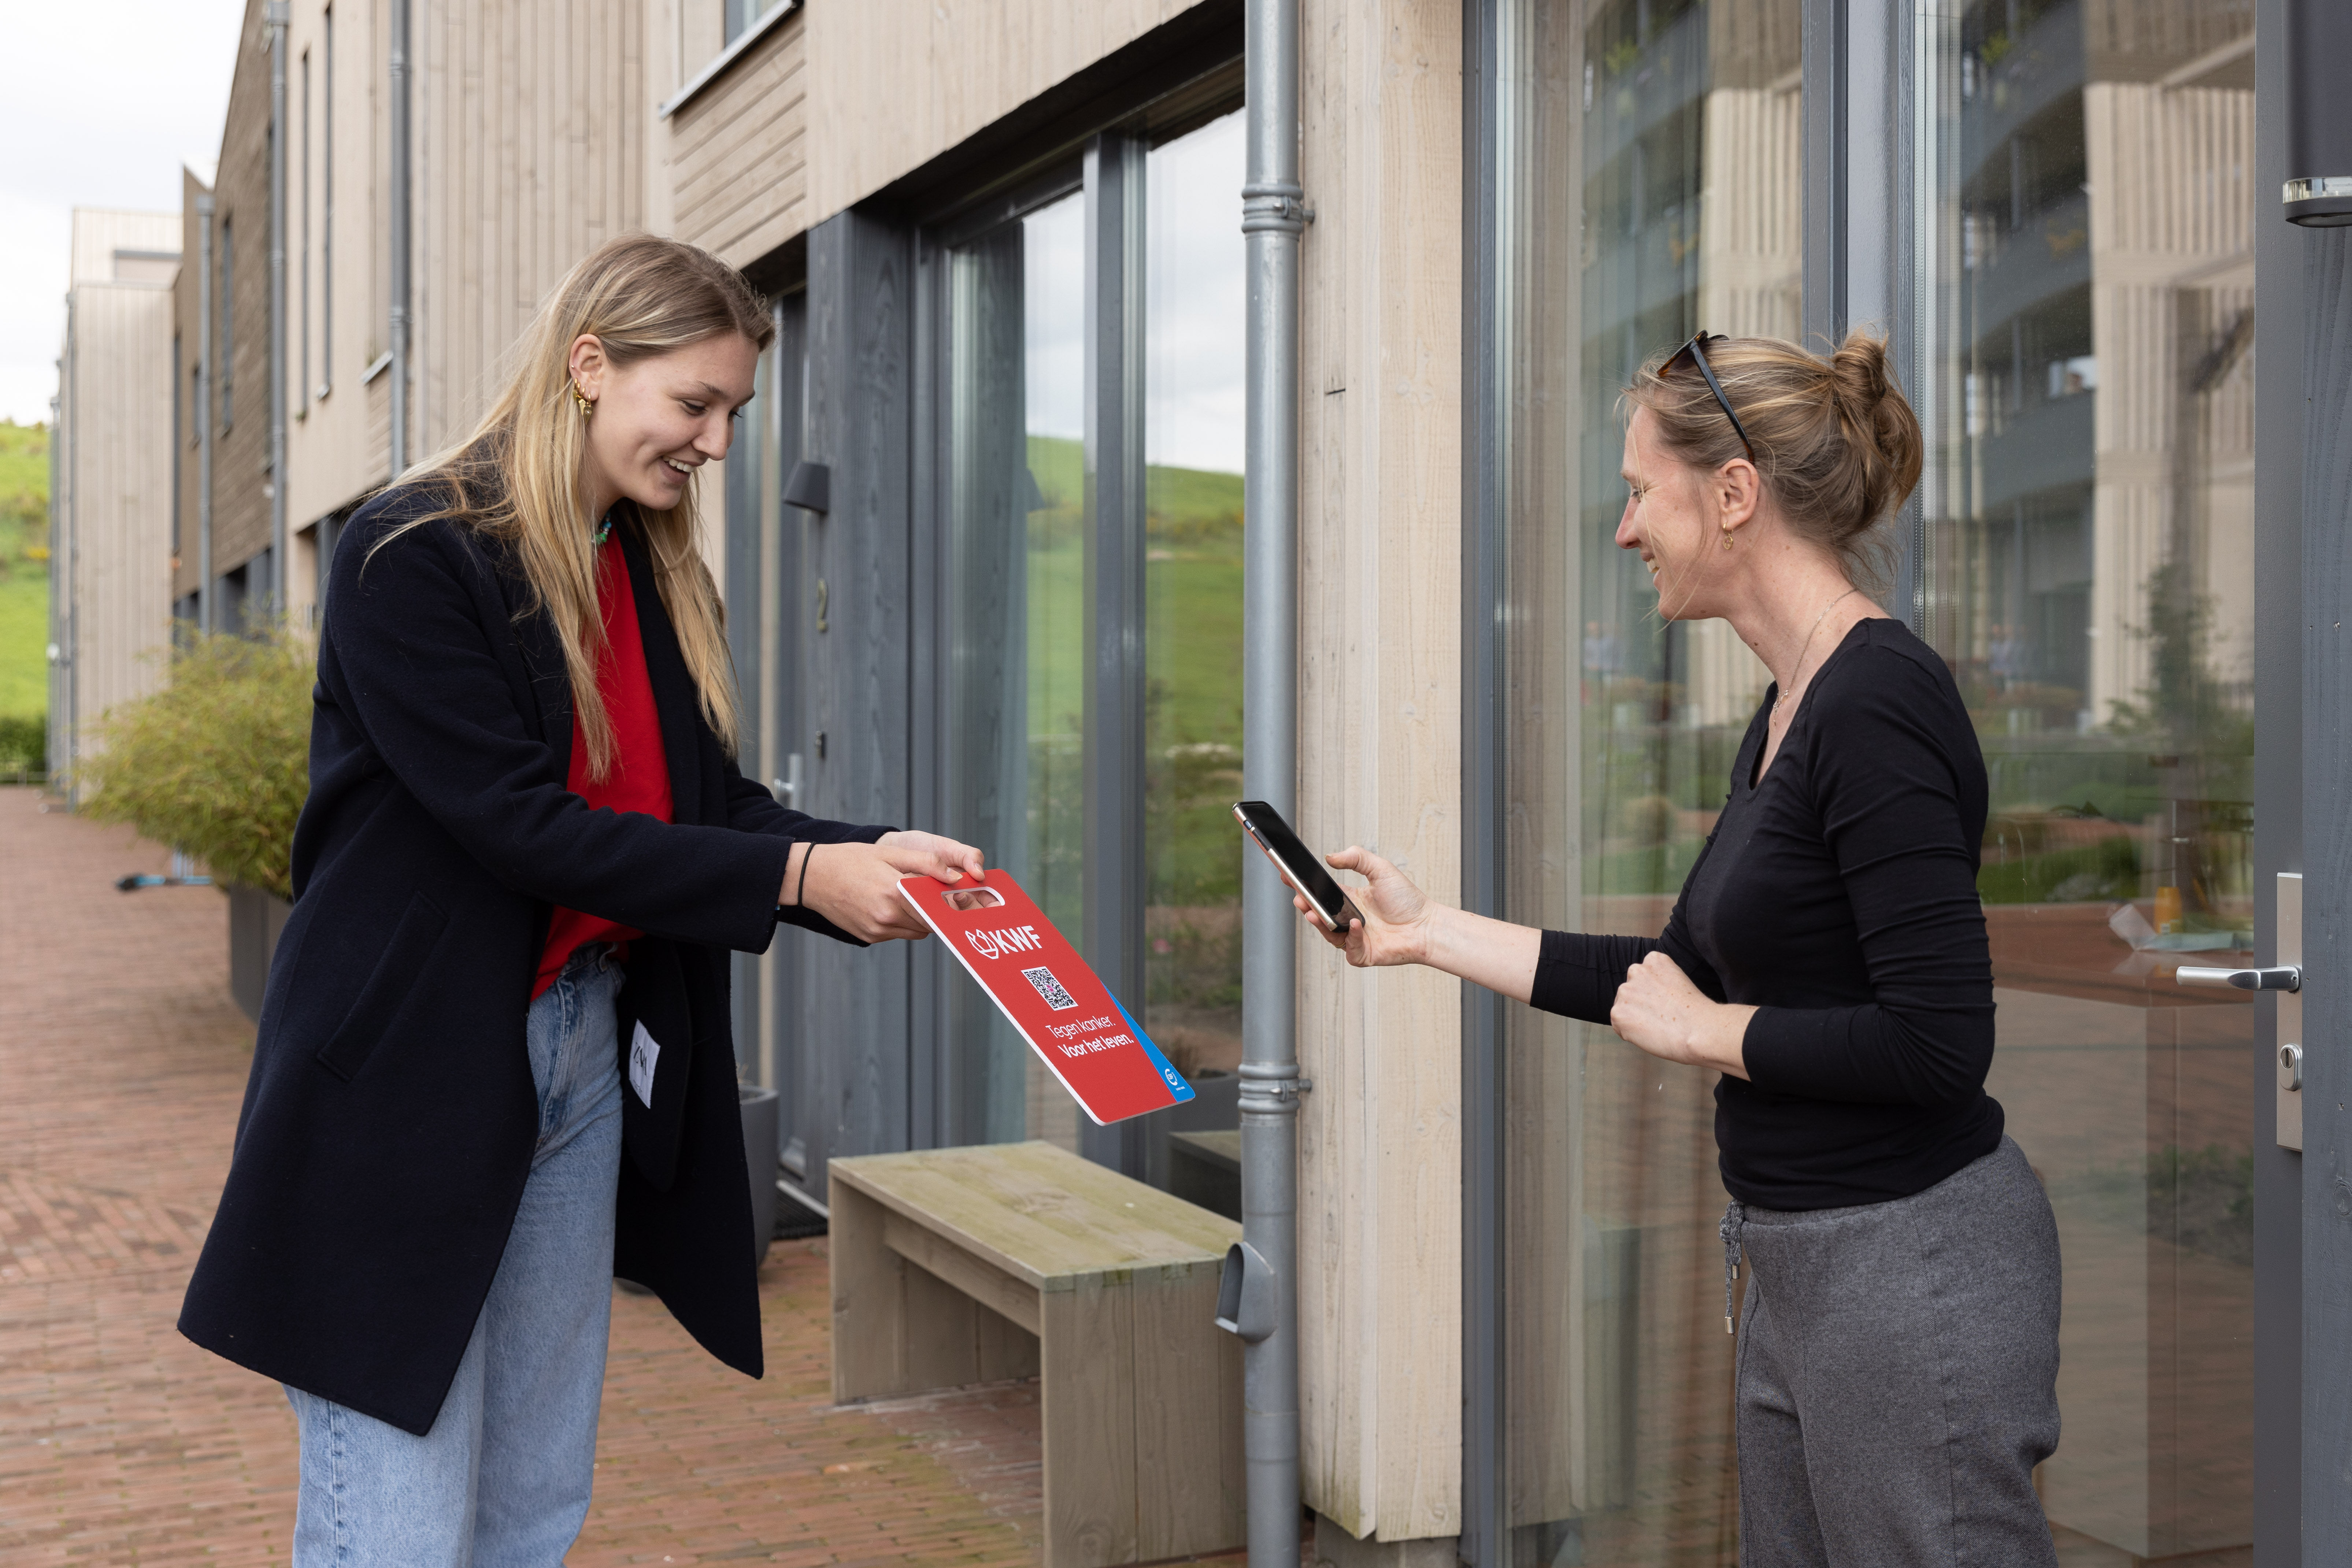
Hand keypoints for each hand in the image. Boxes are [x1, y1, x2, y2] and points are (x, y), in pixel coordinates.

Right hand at [789, 831, 985, 944]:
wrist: (811, 877)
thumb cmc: (851, 859)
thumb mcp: (890, 854)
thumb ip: (926, 863)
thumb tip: (955, 876)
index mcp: (895, 893)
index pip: (938, 906)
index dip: (953, 903)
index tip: (963, 897)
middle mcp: (887, 917)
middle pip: (930, 921)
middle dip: (939, 910)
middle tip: (945, 897)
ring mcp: (877, 930)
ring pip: (917, 931)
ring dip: (922, 918)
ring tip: (915, 898)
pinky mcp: (869, 937)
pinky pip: (898, 933)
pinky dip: (903, 922)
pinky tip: (894, 904)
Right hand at [1297, 846, 1435, 967]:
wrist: (1427, 925)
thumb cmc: (1407, 900)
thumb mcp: (1381, 869)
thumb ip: (1357, 857)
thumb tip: (1330, 857)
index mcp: (1350, 899)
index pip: (1321, 892)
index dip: (1304, 886)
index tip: (1288, 876)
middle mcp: (1348, 919)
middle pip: (1319, 913)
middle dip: (1306, 905)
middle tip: (1298, 897)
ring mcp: (1353, 938)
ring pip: (1327, 933)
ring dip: (1319, 923)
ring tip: (1312, 912)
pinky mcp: (1362, 953)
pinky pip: (1347, 948)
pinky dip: (1349, 936)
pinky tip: (1354, 924)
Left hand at [1608, 951, 1752, 1078]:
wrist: (1699, 1030)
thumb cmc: (1697, 1013)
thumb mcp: (1679, 983)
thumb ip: (1659, 984)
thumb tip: (1647, 999)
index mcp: (1654, 960)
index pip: (1642, 978)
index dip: (1653, 995)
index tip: (1668, 1003)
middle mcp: (1636, 970)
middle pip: (1630, 992)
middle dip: (1641, 1005)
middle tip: (1662, 1017)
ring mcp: (1625, 991)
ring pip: (1623, 1009)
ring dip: (1635, 1019)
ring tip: (1658, 1026)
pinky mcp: (1618, 1012)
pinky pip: (1619, 1026)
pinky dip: (1630, 1034)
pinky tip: (1650, 1035)